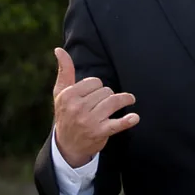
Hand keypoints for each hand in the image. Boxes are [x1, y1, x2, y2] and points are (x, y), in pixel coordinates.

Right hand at [52, 47, 137, 166]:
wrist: (67, 145)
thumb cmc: (65, 114)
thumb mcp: (60, 93)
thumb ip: (64, 70)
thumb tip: (59, 49)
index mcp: (68, 96)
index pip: (94, 82)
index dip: (97, 87)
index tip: (94, 94)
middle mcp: (78, 107)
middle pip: (105, 91)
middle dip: (107, 95)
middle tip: (102, 103)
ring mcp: (89, 120)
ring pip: (113, 102)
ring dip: (123, 100)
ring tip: (129, 100)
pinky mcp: (100, 132)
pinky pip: (117, 124)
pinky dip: (127, 121)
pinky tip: (134, 118)